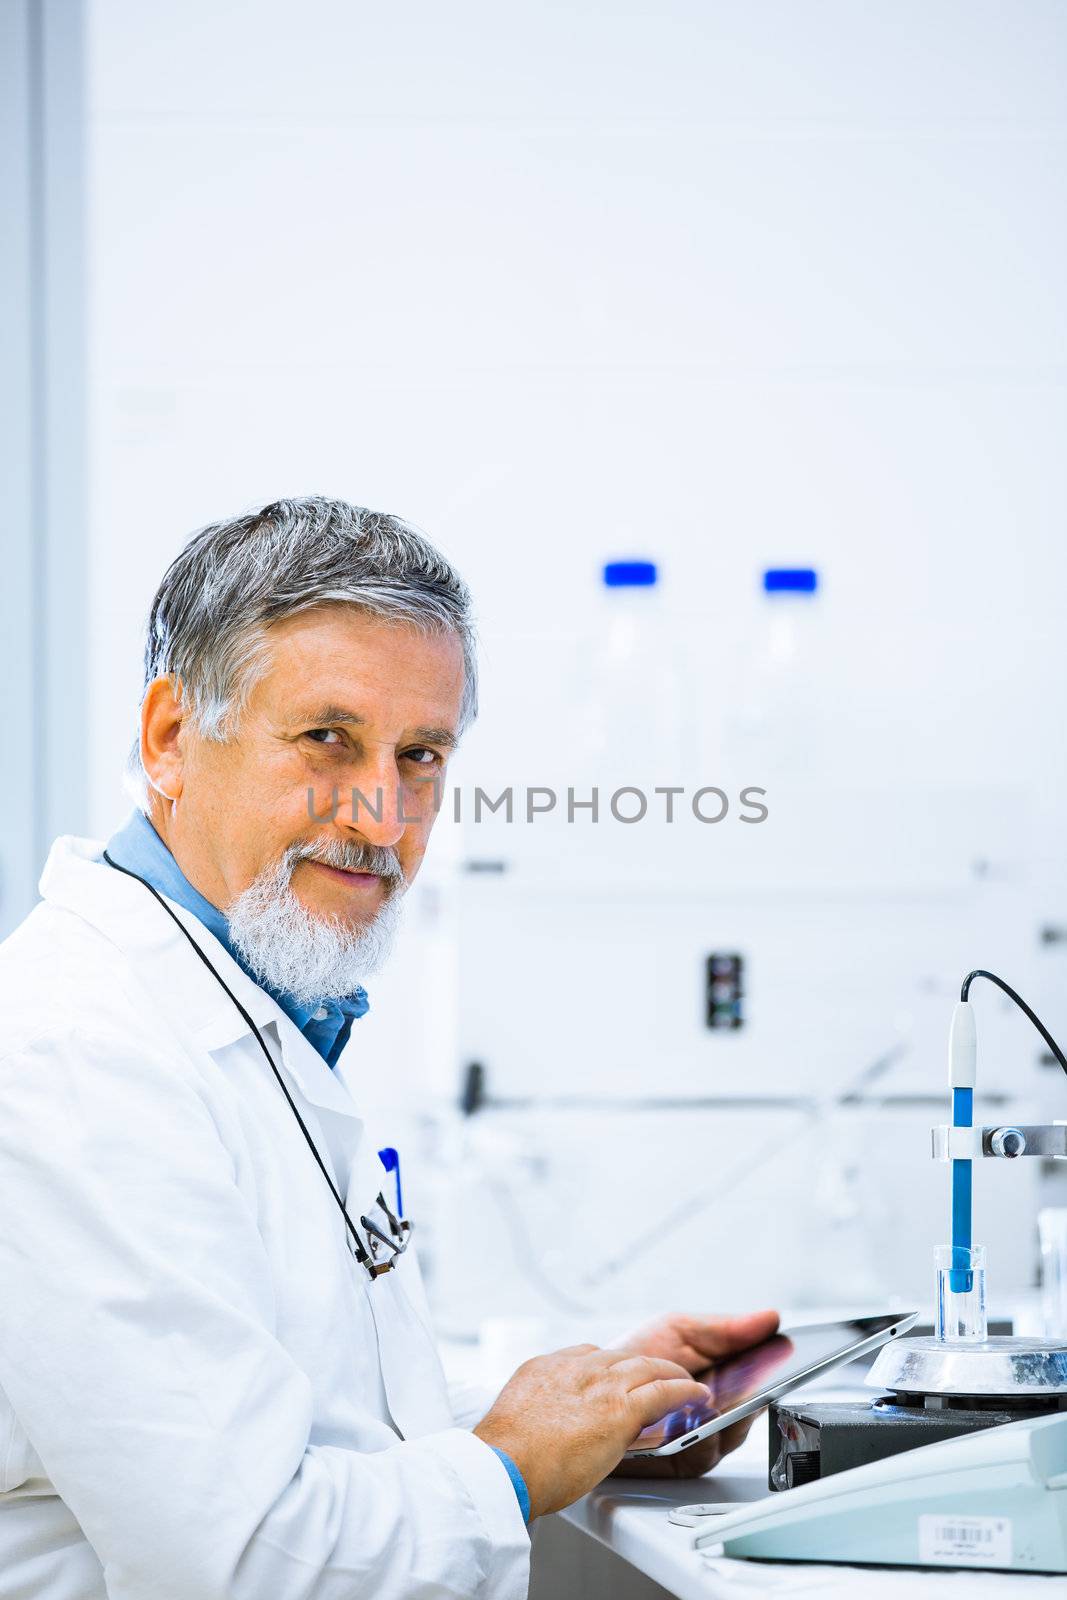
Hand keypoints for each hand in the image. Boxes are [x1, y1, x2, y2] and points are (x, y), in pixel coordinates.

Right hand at [473, 1344, 711, 1518]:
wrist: (506, 1465)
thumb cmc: (506, 1456)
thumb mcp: (517, 1418)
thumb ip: (539, 1413)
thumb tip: (545, 1430)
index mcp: (547, 1368)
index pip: (586, 1355)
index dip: (607, 1365)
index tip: (616, 1374)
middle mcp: (575, 1368)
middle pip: (620, 1356)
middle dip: (642, 1365)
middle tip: (658, 1372)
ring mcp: (600, 1385)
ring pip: (646, 1367)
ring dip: (669, 1371)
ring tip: (684, 1378)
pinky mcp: (620, 1409)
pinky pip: (663, 1391)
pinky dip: (684, 1390)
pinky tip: (696, 1394)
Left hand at [608, 1308, 779, 1479]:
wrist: (594, 1379)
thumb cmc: (638, 1354)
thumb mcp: (682, 1330)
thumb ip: (726, 1329)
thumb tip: (771, 1318)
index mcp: (724, 1382)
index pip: (761, 1383)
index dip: (775, 1373)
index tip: (784, 1359)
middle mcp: (717, 1414)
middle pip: (750, 1413)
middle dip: (753, 1398)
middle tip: (754, 1382)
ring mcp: (702, 1438)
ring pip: (730, 1436)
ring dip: (727, 1419)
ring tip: (720, 1399)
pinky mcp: (681, 1459)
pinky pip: (703, 1454)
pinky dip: (701, 1437)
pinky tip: (693, 1418)